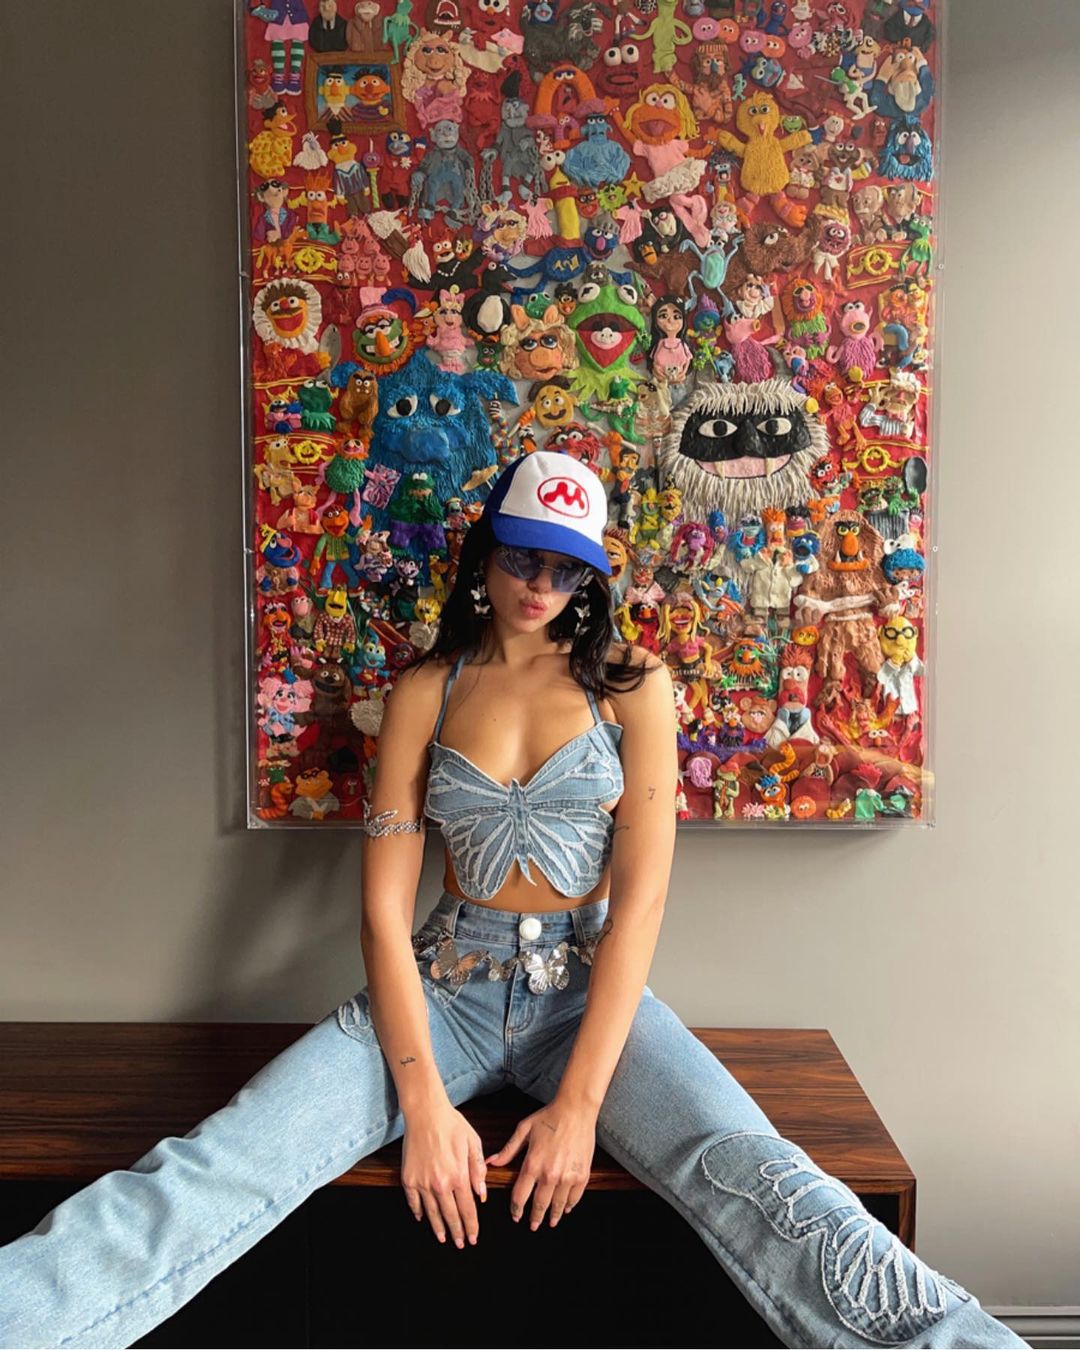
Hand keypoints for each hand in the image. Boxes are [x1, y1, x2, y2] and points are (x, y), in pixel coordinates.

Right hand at [400, 1100, 486, 1247]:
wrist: (425, 1113)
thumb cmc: (452, 1125)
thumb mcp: (473, 1143)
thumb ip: (478, 1170)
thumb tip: (481, 1194)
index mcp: (459, 1176)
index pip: (467, 1209)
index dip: (471, 1226)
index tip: (474, 1237)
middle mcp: (440, 1184)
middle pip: (450, 1216)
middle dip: (457, 1232)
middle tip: (461, 1243)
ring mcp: (422, 1183)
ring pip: (432, 1213)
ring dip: (438, 1228)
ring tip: (442, 1238)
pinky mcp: (408, 1178)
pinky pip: (413, 1202)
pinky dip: (417, 1212)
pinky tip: (421, 1218)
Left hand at [485, 1099, 595, 1229]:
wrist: (576, 1110)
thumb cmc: (549, 1117)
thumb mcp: (524, 1130)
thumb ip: (508, 1150)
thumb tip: (492, 1163)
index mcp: (532, 1164)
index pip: (520, 1196)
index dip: (516, 1209)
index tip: (515, 1215)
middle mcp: (549, 1175)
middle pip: (539, 1205)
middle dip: (534, 1218)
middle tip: (533, 1225)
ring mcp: (567, 1177)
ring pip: (557, 1205)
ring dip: (552, 1216)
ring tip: (550, 1222)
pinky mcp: (582, 1175)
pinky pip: (574, 1197)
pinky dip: (569, 1205)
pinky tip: (566, 1208)